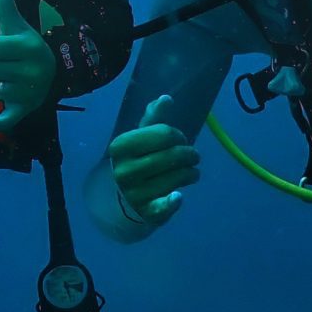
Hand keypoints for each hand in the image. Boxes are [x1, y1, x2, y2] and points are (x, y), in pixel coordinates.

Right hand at [109, 95, 198, 220]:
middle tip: (194, 157)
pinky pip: (162, 207)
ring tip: (193, 172)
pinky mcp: (145, 212)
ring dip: (191, 173)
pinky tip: (179, 196)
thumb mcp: (139, 138)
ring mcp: (134, 193)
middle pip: (172, 156)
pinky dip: (172, 202)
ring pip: (174, 179)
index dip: (178, 136)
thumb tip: (166, 98)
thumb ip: (153, 119)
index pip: (163, 134)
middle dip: (189, 155)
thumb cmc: (134, 160)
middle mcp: (124, 170)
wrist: (118, 195)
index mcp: (121, 147)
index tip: (181, 140)